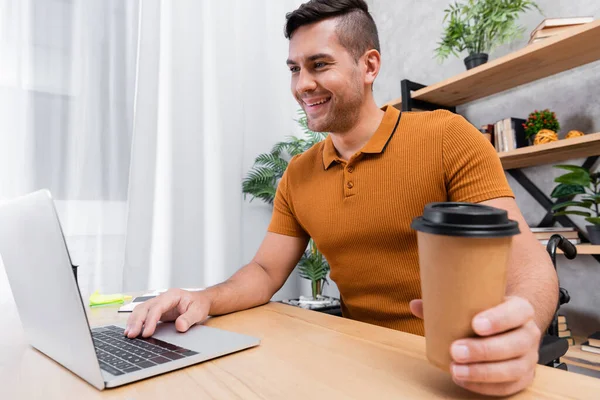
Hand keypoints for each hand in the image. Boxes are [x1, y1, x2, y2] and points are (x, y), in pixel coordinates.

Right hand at [125, 289, 210, 337]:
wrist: (200, 301)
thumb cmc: (199, 305)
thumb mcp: (198, 312)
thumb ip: (189, 319)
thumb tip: (180, 326)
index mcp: (172, 295)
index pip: (158, 307)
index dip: (150, 320)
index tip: (146, 333)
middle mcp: (162, 298)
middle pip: (145, 307)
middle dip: (136, 321)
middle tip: (131, 335)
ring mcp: (158, 303)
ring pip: (140, 310)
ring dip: (133, 321)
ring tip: (128, 334)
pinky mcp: (155, 310)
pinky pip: (142, 314)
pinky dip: (135, 322)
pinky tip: (131, 331)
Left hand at [410, 296, 540, 396]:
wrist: (508, 326)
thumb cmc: (486, 313)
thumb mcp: (473, 303)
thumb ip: (446, 303)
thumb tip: (415, 305)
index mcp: (520, 309)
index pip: (517, 312)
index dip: (499, 319)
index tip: (476, 324)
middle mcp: (529, 333)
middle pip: (515, 343)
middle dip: (484, 350)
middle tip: (456, 350)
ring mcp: (529, 357)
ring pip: (513, 368)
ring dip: (483, 372)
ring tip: (456, 370)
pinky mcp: (524, 377)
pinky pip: (509, 386)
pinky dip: (486, 386)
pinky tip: (464, 381)